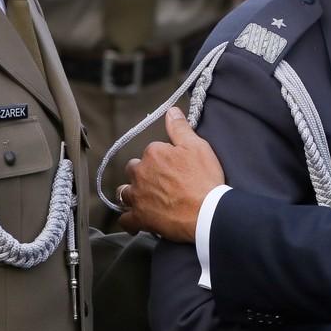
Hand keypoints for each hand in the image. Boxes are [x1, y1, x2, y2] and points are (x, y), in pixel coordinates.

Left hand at [119, 108, 225, 240]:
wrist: (207, 212)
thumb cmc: (204, 179)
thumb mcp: (198, 147)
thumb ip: (180, 128)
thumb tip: (171, 111)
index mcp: (154, 154)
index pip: (152, 151)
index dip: (163, 157)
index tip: (175, 165)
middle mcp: (141, 173)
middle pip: (133, 170)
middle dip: (143, 173)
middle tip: (160, 180)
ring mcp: (138, 197)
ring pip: (124, 192)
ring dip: (132, 193)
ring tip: (146, 197)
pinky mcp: (139, 218)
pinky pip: (124, 219)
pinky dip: (129, 219)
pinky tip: (135, 219)